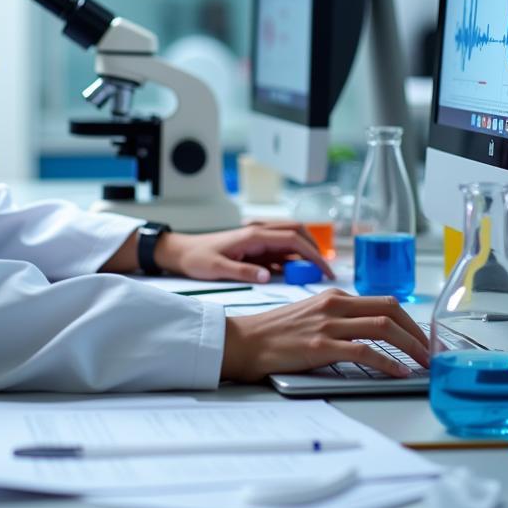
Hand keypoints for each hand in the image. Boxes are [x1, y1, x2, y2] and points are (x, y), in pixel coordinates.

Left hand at [154, 220, 333, 283]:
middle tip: (325, 270)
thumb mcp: (218, 268)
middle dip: (314, 248)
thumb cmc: (198, 257)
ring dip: (305, 252)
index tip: (324, 268)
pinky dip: (292, 259)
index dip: (311, 253)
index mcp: (253, 235)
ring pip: (290, 239)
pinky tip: (295, 274)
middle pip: (297, 232)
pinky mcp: (255, 247)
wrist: (182, 252)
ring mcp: (257, 239)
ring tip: (315, 273)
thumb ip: (243, 271)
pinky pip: (280, 250)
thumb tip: (267, 275)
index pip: (291, 239)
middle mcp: (258, 233)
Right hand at [220, 290, 429, 382]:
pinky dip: (387, 362)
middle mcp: (334, 305)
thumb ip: (338, 318)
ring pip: (383, 328)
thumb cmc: (275, 333)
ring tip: (422, 362)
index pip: (384, 301)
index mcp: (334, 296)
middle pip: (390, 310)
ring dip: (410, 346)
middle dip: (417, 331)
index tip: (422, 337)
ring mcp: (328, 325)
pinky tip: (398, 371)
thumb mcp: (310, 315)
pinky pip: (364, 351)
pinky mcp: (321, 346)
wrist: (244, 341)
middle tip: (430, 351)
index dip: (410, 319)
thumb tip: (369, 334)